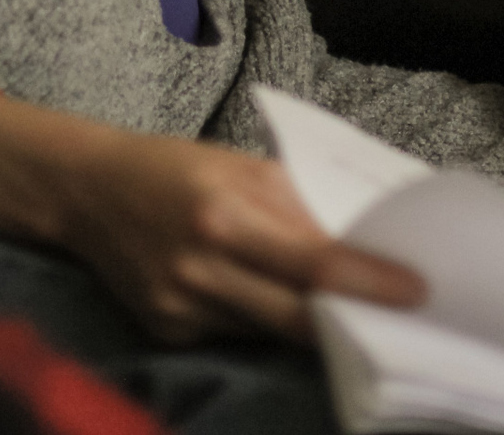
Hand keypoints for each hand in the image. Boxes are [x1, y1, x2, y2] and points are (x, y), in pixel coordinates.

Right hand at [60, 127, 426, 343]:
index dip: (370, 281)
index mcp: (225, 214)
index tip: (417, 290)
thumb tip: (359, 239)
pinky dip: (262, 320)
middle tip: (401, 319)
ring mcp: (181, 308)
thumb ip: (296, 205)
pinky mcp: (167, 332)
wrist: (87, 191)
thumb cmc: (175, 168)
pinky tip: (270, 302)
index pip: (315, 262)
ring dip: (312, 324)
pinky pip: (235, 334)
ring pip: (270, 331)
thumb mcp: (239, 167)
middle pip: (298, 316)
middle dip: (353, 320)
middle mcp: (201, 268)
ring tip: (350, 312)